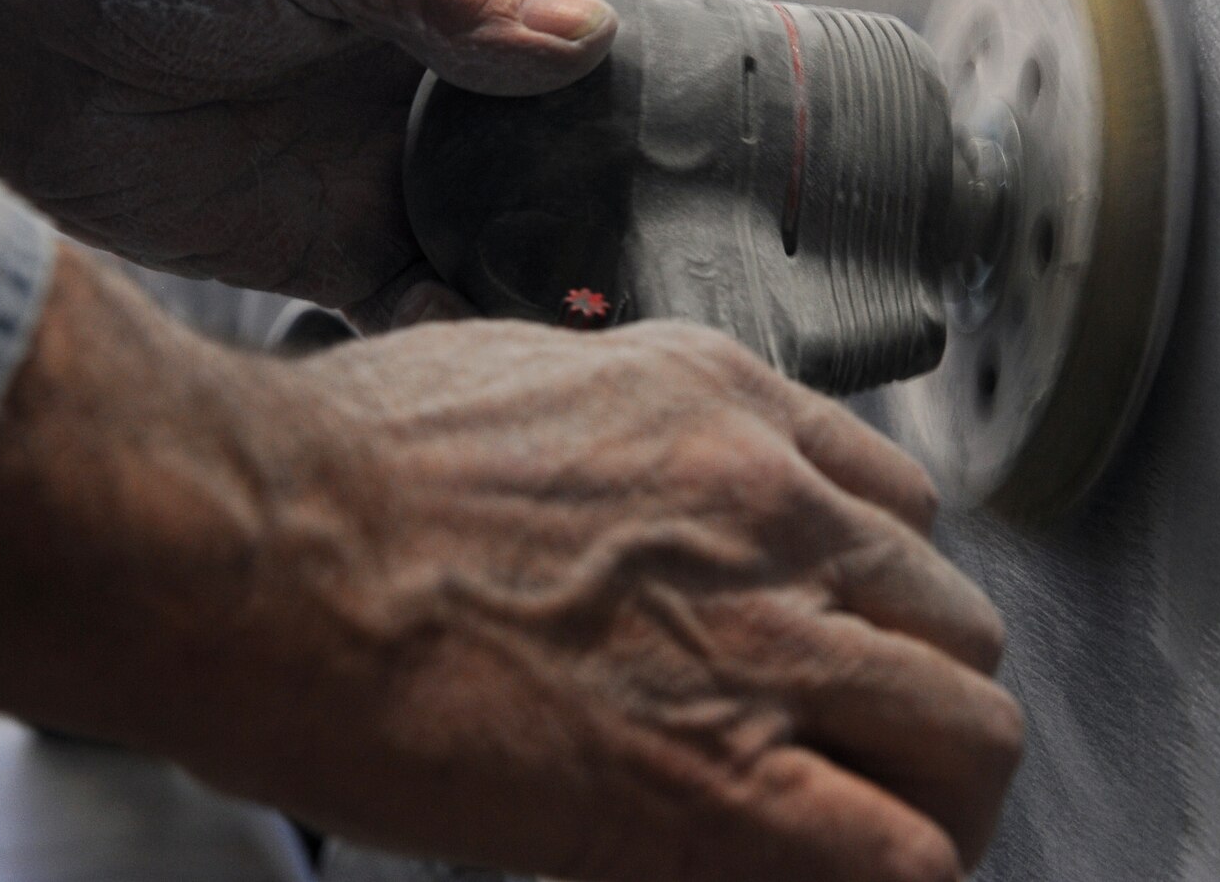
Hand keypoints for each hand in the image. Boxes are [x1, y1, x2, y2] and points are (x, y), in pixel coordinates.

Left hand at [0, 0, 614, 328]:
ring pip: (501, 236)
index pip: (566, 38)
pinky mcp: (332, 258)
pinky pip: (419, 304)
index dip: (627, 83)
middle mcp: (426, 92)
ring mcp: (386, 179)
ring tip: (604, 316)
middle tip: (665, 250)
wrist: (7, 58)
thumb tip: (582, 39)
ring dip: (547, 274)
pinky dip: (458, 329)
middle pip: (552, 151)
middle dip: (605, 196)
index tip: (697, 138)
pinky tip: (491, 350)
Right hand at [0, 248, 1022, 881]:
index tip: (851, 644)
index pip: (897, 506)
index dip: (882, 595)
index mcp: (721, 406)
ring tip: (891, 833)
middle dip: (928, 696)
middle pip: (954, 622)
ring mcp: (764, 639)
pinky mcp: (720, 778)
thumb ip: (613, 443)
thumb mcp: (512, 386)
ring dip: (940, 792)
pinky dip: (902, 872)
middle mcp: (772, 509)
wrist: (251, 544)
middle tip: (879, 751)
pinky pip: (902, 851)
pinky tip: (839, 878)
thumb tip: (623, 518)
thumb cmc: (328, 467)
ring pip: (967, 732)